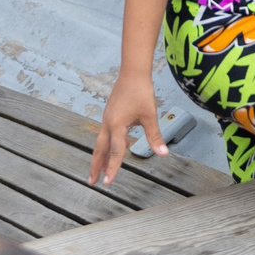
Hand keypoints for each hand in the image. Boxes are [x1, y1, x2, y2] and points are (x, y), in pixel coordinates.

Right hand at [87, 67, 163, 186]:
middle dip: (96, 166)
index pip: (115, 151)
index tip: (108, 183)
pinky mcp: (110, 114)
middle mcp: (108, 123)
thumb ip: (154, 136)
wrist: (133, 72)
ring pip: (100, 142)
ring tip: (97, 171)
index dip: (112, 168)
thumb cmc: (141, 91)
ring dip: (98, 157)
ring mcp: (107, 118)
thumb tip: (163, 153)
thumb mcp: (150, 115)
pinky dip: (104, 146)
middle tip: (92, 182)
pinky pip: (105, 134)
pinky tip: (109, 149)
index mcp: (116, 125)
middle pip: (100, 150)